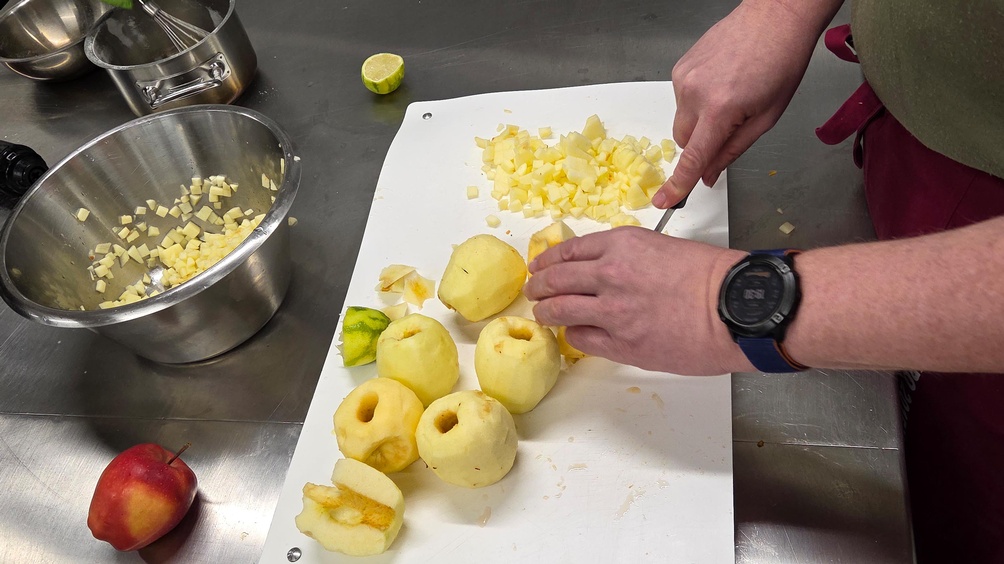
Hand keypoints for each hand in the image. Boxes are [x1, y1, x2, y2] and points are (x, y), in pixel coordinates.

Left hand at [523, 227, 752, 374]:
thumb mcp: (664, 248)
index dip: (550, 260)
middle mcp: (610, 273)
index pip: (570, 250)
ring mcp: (612, 311)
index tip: (541, 265)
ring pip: (559, 310)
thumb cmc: (712, 277)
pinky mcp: (620, 343)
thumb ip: (631, 258)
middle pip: (556, 279)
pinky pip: (581, 339)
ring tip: (541, 314)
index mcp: (622, 244)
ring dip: (545, 312)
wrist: (735, 307)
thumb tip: (608, 271)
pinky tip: (574, 333)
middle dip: (539, 286)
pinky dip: (573, 335)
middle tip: (533, 291)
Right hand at [654, 0, 839, 206]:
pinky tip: (720, 83)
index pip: (693, 157)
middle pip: (683, 140)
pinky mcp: (680, 68)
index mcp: (720, 109)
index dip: (678, 184)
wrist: (774, 18)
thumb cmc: (780, 62)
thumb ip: (732, 150)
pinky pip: (682, 99)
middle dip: (701, 144)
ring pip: (682, 120)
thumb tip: (709, 175)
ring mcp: (683, 78)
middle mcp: (695, 93)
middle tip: (730, 127)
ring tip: (730, 96)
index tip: (663, 200)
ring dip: (700, 120)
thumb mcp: (766, 117)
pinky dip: (697, 101)